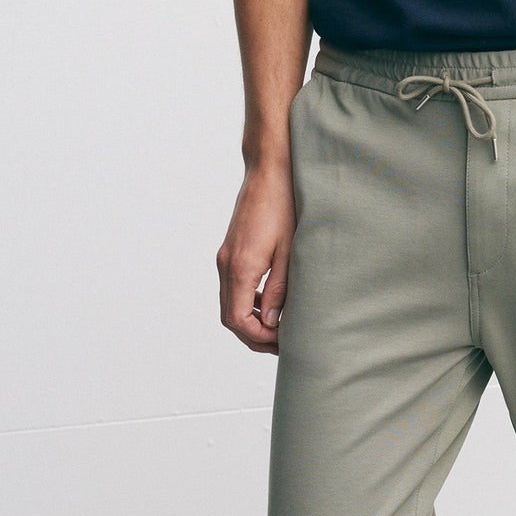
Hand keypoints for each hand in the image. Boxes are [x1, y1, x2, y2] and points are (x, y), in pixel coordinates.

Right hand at [217, 160, 296, 353]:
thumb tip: (270, 323)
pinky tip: (267, 304)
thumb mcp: (291, 252)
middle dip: (253, 336)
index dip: (259, 338)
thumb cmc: (285, 206)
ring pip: (228, 303)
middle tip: (281, 344)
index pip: (238, 319)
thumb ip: (279, 290)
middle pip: (229, 317)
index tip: (282, 342)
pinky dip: (245, 303)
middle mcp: (226, 264)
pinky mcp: (230, 250)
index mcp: (241, 267)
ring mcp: (225, 257)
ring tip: (277, 329)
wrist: (269, 171)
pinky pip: (231, 287)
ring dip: (249, 321)